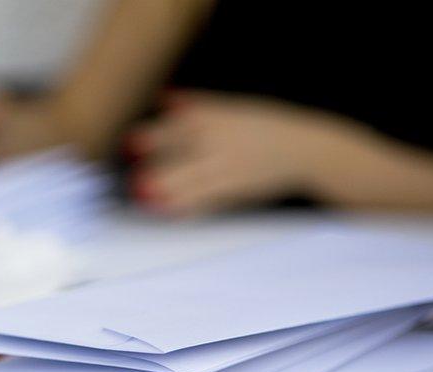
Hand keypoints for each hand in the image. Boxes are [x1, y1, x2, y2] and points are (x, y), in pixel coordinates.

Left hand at [128, 90, 339, 215]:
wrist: (302, 148)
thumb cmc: (261, 126)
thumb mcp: (230, 107)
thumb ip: (195, 105)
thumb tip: (163, 99)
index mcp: (212, 118)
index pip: (176, 127)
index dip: (151, 138)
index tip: (130, 145)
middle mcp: (217, 141)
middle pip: (181, 155)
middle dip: (157, 167)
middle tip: (133, 179)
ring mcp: (226, 166)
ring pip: (191, 180)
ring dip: (165, 190)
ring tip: (142, 196)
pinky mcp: (234, 189)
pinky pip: (205, 199)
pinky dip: (185, 205)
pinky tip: (165, 210)